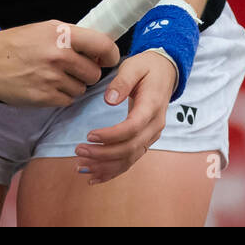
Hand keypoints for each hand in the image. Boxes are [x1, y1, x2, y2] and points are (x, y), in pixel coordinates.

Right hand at [0, 20, 121, 106]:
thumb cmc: (18, 43)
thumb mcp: (46, 29)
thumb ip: (73, 37)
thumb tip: (99, 49)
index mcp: (62, 35)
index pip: (102, 45)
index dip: (111, 55)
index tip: (108, 60)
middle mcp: (59, 56)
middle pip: (94, 73)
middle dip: (87, 73)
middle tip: (72, 69)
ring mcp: (51, 78)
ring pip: (81, 89)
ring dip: (73, 85)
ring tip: (54, 77)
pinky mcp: (43, 97)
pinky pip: (67, 100)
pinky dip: (61, 96)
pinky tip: (47, 87)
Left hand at [74, 50, 176, 183]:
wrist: (165, 72)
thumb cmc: (146, 68)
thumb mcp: (133, 67)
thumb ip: (122, 82)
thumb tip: (109, 100)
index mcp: (152, 106)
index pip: (132, 127)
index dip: (111, 135)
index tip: (89, 135)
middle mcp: (155, 126)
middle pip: (130, 148)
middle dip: (103, 154)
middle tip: (79, 150)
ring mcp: (151, 136)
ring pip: (130, 158)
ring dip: (105, 166)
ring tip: (81, 166)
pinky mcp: (145, 141)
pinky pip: (130, 160)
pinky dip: (112, 171)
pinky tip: (94, 177)